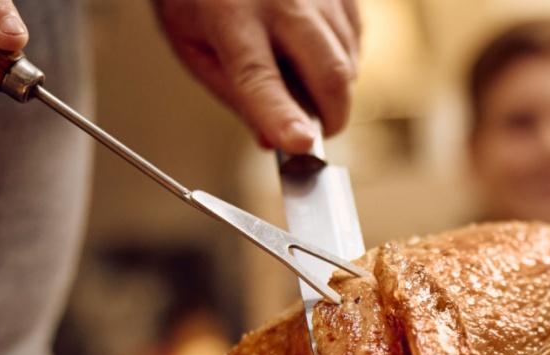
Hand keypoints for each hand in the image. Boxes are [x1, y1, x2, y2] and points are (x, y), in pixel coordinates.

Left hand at [153, 0, 359, 153]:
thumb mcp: (194, 45)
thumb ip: (233, 94)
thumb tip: (273, 140)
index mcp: (230, 13)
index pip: (259, 77)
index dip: (282, 115)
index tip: (303, 145)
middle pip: (329, 73)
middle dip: (332, 118)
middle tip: (316, 133)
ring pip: (348, 62)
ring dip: (333, 88)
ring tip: (299, 74)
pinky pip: (356, 40)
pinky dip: (340, 59)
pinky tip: (311, 48)